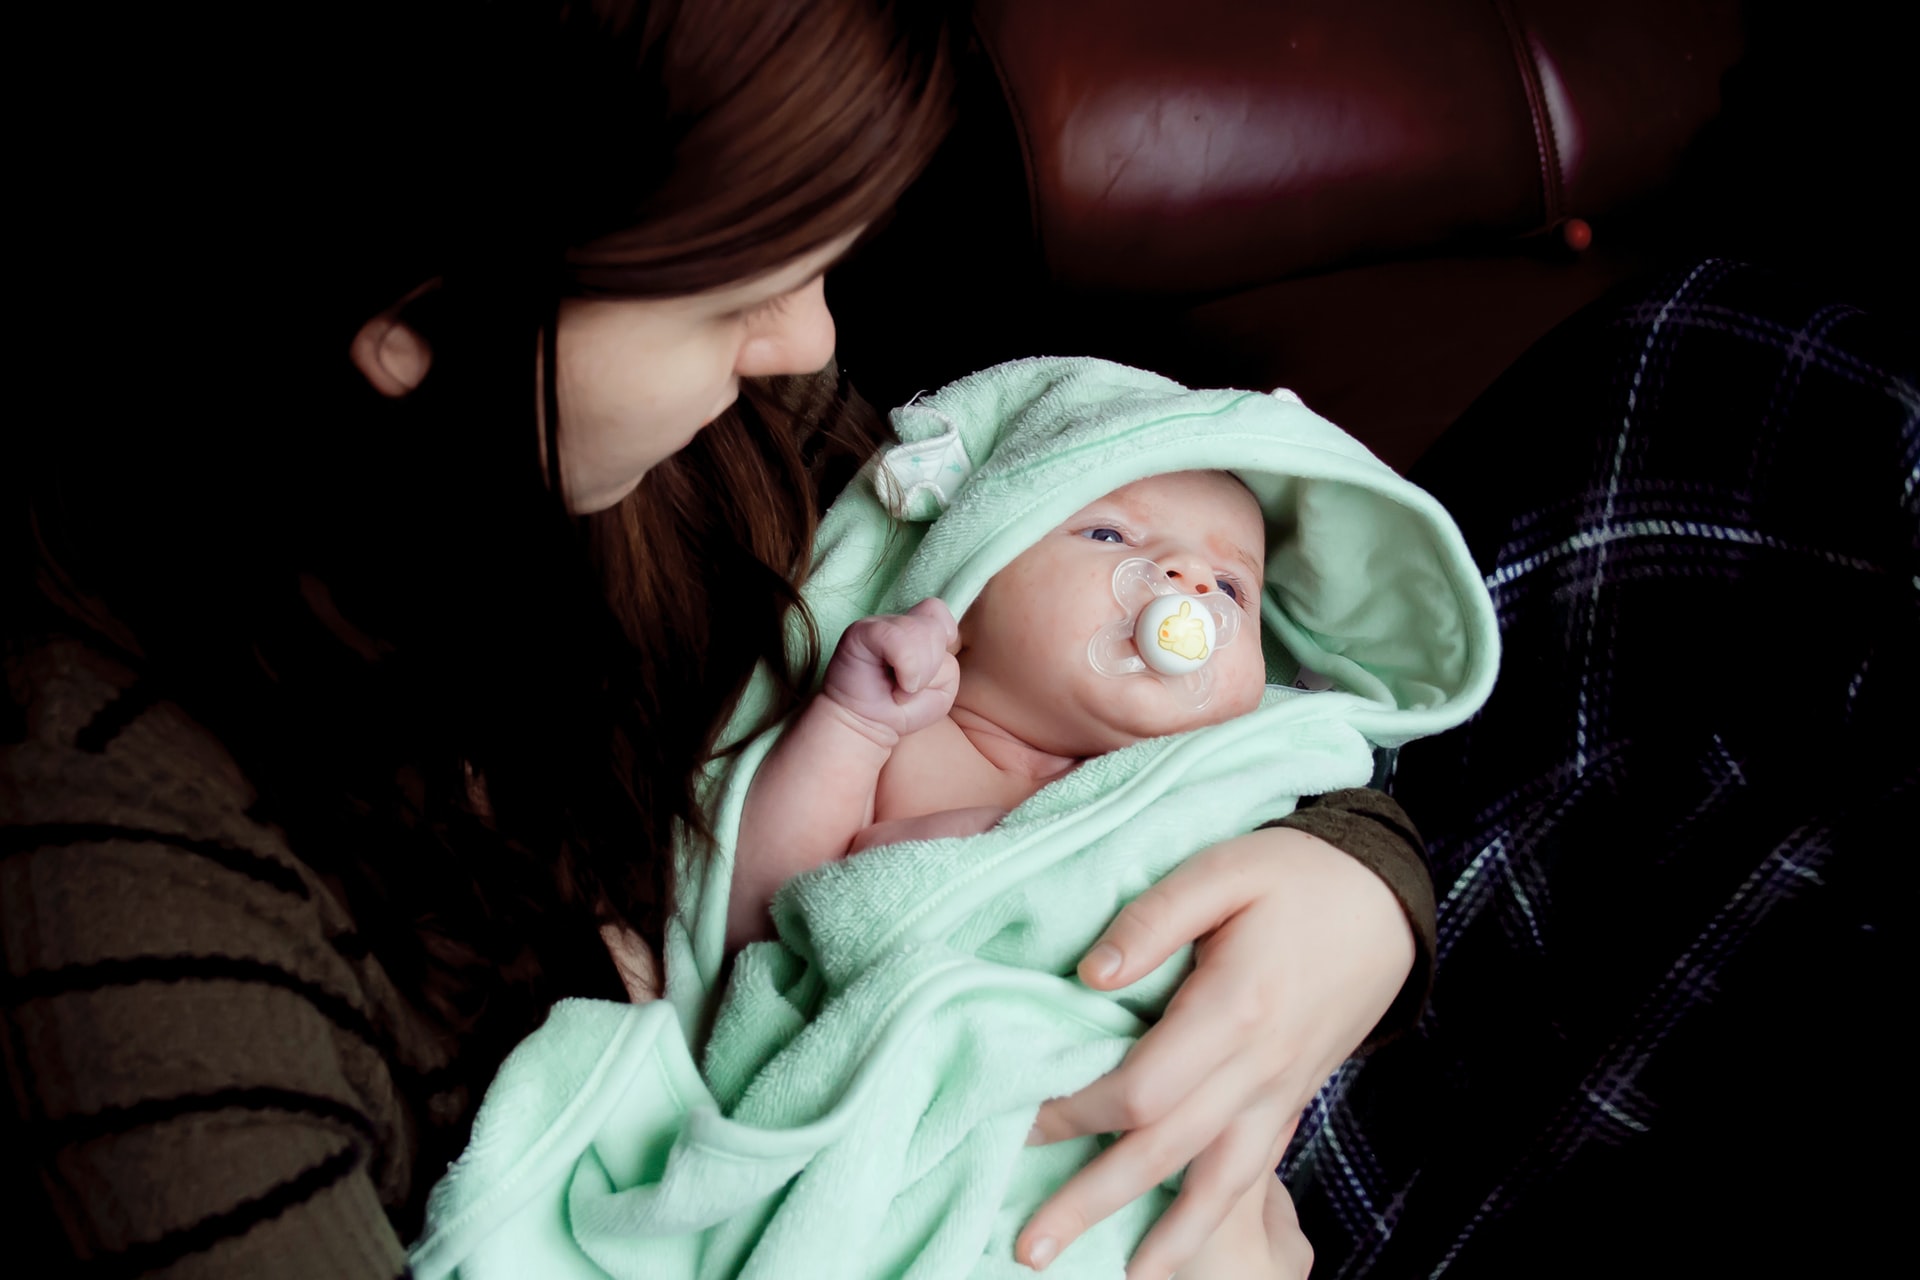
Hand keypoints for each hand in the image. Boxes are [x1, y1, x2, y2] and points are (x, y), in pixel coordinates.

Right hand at [820, 598, 960, 743]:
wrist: (865, 725)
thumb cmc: (902, 709)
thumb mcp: (941, 690)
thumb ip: (949, 665)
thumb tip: (936, 647)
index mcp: (917, 629)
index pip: (938, 611)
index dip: (943, 638)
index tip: (929, 670)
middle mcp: (897, 622)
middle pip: (935, 627)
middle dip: (932, 667)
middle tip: (910, 685)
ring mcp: (877, 623)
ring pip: (920, 632)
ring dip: (918, 671)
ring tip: (900, 687)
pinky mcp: (861, 631)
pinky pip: (897, 639)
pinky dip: (906, 668)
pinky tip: (895, 684)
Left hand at [1017, 827, 1412, 1278]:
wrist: (1387, 902)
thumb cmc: (1296, 875)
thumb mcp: (1222, 871)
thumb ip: (1152, 920)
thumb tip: (1086, 977)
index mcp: (1235, 1007)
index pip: (1143, 1087)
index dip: (1078, 1111)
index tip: (1020, 1118)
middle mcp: (1258, 1067)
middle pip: (1166, 1152)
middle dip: (1094, 1201)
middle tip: (1029, 1247)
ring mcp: (1278, 1092)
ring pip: (1217, 1183)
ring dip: (1164, 1238)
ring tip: (1117, 1277)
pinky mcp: (1289, 1100)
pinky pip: (1251, 1175)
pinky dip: (1214, 1219)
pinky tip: (1179, 1250)